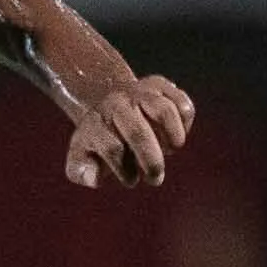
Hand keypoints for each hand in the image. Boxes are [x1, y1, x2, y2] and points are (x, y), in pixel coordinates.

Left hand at [64, 73, 194, 188]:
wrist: (107, 104)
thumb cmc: (99, 140)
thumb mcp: (81, 157)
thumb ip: (81, 171)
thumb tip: (94, 178)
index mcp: (96, 122)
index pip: (113, 149)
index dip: (126, 171)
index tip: (130, 180)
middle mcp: (118, 103)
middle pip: (138, 132)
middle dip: (151, 162)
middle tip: (155, 179)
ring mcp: (141, 91)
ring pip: (164, 111)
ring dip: (172, 138)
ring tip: (171, 151)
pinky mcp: (163, 87)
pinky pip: (183, 105)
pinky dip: (185, 125)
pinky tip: (174, 137)